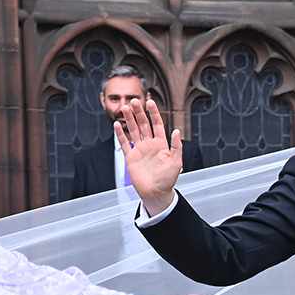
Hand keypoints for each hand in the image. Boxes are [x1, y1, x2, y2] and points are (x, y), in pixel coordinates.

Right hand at [115, 100, 183, 216]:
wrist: (156, 193)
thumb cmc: (168, 180)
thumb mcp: (176, 162)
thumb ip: (176, 146)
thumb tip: (176, 130)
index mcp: (161, 144)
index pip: (157, 124)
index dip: (154, 113)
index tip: (150, 102)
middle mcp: (150, 145)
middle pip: (143, 124)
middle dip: (139, 112)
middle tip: (134, 101)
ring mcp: (139, 150)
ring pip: (133, 131)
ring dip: (129, 119)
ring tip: (125, 108)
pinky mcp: (131, 157)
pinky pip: (124, 143)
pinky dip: (120, 134)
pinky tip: (117, 125)